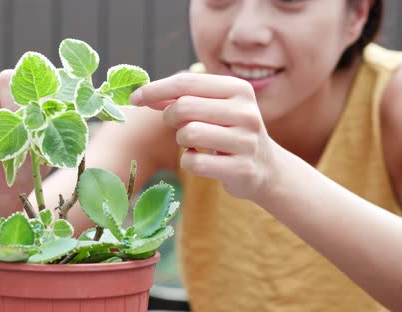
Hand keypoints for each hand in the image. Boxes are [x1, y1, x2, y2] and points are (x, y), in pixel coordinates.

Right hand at [0, 70, 50, 200]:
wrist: (11, 182)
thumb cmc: (34, 159)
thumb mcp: (46, 141)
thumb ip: (49, 123)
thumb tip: (57, 110)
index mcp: (29, 93)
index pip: (29, 77)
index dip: (31, 94)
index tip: (35, 117)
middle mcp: (6, 90)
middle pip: (4, 79)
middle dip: (12, 107)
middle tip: (19, 132)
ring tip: (4, 147)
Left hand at [130, 73, 279, 200]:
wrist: (267, 169)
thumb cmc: (230, 132)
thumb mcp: (214, 108)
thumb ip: (182, 98)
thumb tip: (143, 94)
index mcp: (238, 88)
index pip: (186, 82)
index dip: (155, 89)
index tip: (134, 98)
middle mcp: (246, 111)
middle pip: (184, 107)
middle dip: (170, 117)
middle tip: (175, 125)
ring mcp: (246, 141)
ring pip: (188, 134)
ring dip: (181, 141)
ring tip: (194, 143)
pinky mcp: (241, 169)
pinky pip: (194, 163)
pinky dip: (189, 162)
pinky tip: (202, 160)